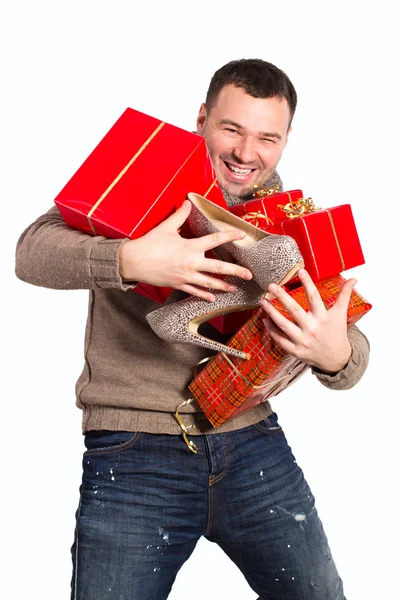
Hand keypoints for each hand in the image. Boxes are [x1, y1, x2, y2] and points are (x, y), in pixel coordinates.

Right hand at [119, 200, 252, 300]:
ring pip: (209, 284)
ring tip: (235, 288)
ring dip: (223, 286)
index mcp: (190, 247)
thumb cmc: (149, 244)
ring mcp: (185, 276)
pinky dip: (204, 295)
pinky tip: (213, 298)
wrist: (133, 262)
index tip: (242, 235)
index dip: (229, 236)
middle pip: (218, 268)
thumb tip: (187, 202)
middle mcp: (191, 263)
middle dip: (236, 271)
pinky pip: (194, 291)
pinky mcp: (178, 284)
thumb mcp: (166, 227)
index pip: (215, 240)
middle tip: (249, 275)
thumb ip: (179, 215)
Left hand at [260, 269, 355, 373]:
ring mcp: (303, 341)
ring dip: (271, 312)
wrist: (336, 360)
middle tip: (271, 286)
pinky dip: (272, 330)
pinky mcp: (296, 351)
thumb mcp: (341, 314)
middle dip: (282, 297)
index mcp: (323, 318)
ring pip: (283, 325)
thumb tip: (354, 279)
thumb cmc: (337, 333)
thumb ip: (345, 296)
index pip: (314, 297)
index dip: (308, 283)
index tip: (300, 271)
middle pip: (295, 310)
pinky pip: (281, 340)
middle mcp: (312, 329)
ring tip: (263, 301)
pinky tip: (265, 320)